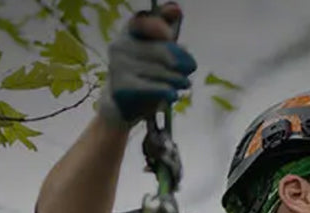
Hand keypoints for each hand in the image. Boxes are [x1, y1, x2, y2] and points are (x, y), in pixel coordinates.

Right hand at [97, 4, 196, 128]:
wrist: (122, 106)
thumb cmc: (144, 75)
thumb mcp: (157, 52)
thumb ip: (166, 31)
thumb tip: (176, 8)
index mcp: (129, 33)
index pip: (143, 22)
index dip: (159, 27)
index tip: (170, 35)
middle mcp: (119, 46)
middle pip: (160, 50)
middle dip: (180, 60)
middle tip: (191, 69)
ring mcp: (118, 66)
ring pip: (159, 70)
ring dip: (177, 79)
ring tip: (185, 84)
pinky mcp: (121, 87)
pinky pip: (151, 88)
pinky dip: (166, 91)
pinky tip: (173, 95)